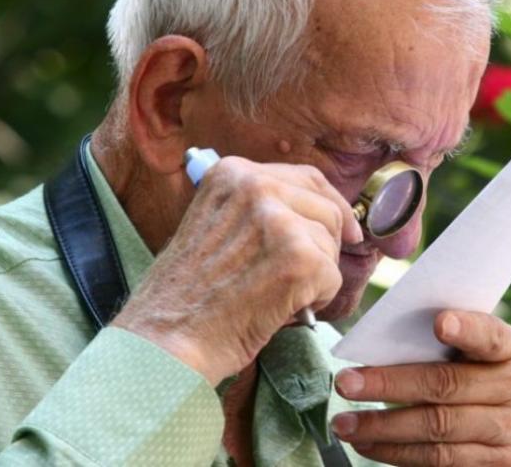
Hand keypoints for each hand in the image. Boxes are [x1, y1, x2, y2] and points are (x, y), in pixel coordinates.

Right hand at [113, 156, 362, 384]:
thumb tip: (319, 211)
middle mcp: (255, 186)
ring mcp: (278, 220)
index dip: (330, 205)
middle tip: (306, 275)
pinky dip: (318, 299)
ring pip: (330, 244)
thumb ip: (258, 209)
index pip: (306, 177)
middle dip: (327, 244)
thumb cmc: (189, 294)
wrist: (167, 338)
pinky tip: (283, 308)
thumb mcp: (215, 224)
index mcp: (233, 172)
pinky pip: (333, 277)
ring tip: (279, 294)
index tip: (343, 229)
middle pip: (326, 208)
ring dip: (318, 275)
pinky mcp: (298, 258)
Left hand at [331, 311, 510, 465]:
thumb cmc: (468, 376)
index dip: (467, 329)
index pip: (490, 336)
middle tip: (345, 383)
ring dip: (383, 428)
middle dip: (390, 384)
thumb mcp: (468, 355)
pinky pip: (440, 462)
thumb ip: (440, 344)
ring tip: (345, 424)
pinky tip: (367, 445)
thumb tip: (381, 340)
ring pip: (438, 430)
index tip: (439, 323)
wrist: (501, 428)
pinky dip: (396, 453)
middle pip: (447, 386)